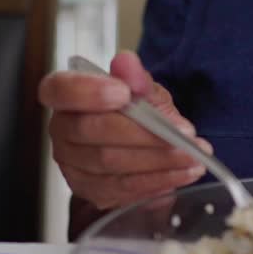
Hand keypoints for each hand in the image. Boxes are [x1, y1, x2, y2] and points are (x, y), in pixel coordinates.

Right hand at [40, 52, 212, 209]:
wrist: (139, 144)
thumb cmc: (135, 111)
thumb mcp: (142, 91)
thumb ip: (135, 79)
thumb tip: (127, 62)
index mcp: (65, 95)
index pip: (59, 89)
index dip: (88, 91)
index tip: (124, 93)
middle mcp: (61, 130)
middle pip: (92, 131)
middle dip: (143, 133)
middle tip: (184, 134)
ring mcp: (71, 165)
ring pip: (110, 163)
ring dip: (158, 160)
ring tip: (193, 155)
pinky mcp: (89, 191)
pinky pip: (123, 188)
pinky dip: (158, 180)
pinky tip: (183, 173)